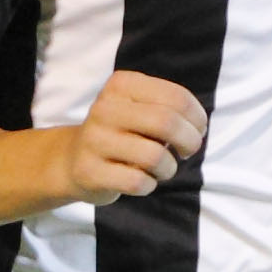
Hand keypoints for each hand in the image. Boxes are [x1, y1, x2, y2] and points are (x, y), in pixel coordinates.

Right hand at [58, 72, 207, 204]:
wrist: (73, 160)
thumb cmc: (122, 134)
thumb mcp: (141, 109)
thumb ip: (170, 110)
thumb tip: (197, 128)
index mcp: (121, 85)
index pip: (176, 97)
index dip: (197, 118)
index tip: (198, 130)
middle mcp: (105, 108)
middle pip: (166, 122)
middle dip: (189, 141)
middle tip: (188, 152)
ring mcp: (94, 140)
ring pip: (154, 156)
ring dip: (169, 168)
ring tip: (162, 169)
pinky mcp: (89, 172)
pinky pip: (137, 182)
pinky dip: (149, 185)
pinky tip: (143, 181)